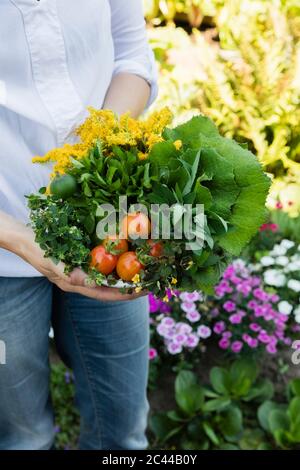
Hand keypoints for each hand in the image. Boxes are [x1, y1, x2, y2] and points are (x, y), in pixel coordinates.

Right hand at [0, 211, 145, 300]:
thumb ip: (70, 273)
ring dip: (126, 272)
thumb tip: (88, 283)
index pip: (106, 294)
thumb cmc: (38, 250)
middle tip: (152, 279)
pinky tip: (127, 251)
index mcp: (77, 284)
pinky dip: (115, 258)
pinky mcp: (83, 257)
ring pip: (109, 274)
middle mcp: (83, 279)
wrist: (25, 238)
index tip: (144, 291)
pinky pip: (103, 260)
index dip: (125, 294)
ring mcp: (83, 268)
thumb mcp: (53, 262)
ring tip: (145, 267)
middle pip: (111, 286)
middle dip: (131, 284)